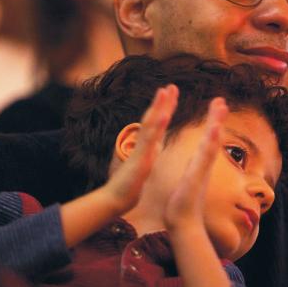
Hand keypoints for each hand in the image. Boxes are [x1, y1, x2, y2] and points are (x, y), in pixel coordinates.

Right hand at [104, 84, 178, 213]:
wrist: (115, 201)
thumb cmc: (128, 185)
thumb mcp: (143, 164)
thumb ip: (147, 152)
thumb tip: (154, 143)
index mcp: (147, 146)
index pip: (157, 123)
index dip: (164, 108)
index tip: (171, 94)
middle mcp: (143, 145)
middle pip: (152, 119)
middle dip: (162, 102)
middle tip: (171, 85)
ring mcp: (140, 151)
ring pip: (149, 126)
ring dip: (157, 108)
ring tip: (165, 91)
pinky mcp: (140, 160)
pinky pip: (149, 142)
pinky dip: (156, 128)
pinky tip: (163, 116)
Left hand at [164, 97, 228, 231]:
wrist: (183, 225)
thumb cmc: (182, 206)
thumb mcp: (188, 185)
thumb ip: (192, 175)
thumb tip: (194, 171)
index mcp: (198, 165)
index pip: (206, 140)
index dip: (211, 124)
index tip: (214, 108)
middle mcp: (203, 165)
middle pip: (213, 137)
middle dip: (216, 118)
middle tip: (222, 100)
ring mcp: (202, 170)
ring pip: (211, 143)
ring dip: (216, 124)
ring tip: (221, 107)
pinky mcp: (198, 176)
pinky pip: (205, 156)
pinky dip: (211, 142)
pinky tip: (214, 130)